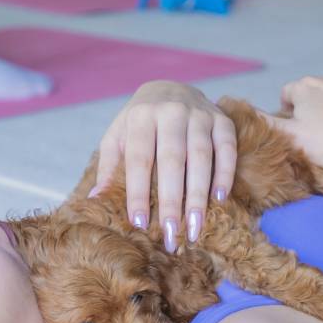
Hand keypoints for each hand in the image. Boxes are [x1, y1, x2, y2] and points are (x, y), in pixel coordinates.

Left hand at [93, 80, 236, 245]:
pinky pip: (227, 148)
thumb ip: (108, 166)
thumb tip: (96, 199)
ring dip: (198, 195)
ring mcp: (200, 114)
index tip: (139, 222)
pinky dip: (224, 173)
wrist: (170, 89)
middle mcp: (171, 112)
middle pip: (171, 160)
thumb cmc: (139, 122)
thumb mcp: (117, 136)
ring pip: (201, 156)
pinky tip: (218, 199)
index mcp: (141, 116)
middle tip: (169, 233)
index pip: (139, 158)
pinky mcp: (222, 120)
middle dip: (171, 200)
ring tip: (194, 227)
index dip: (138, 192)